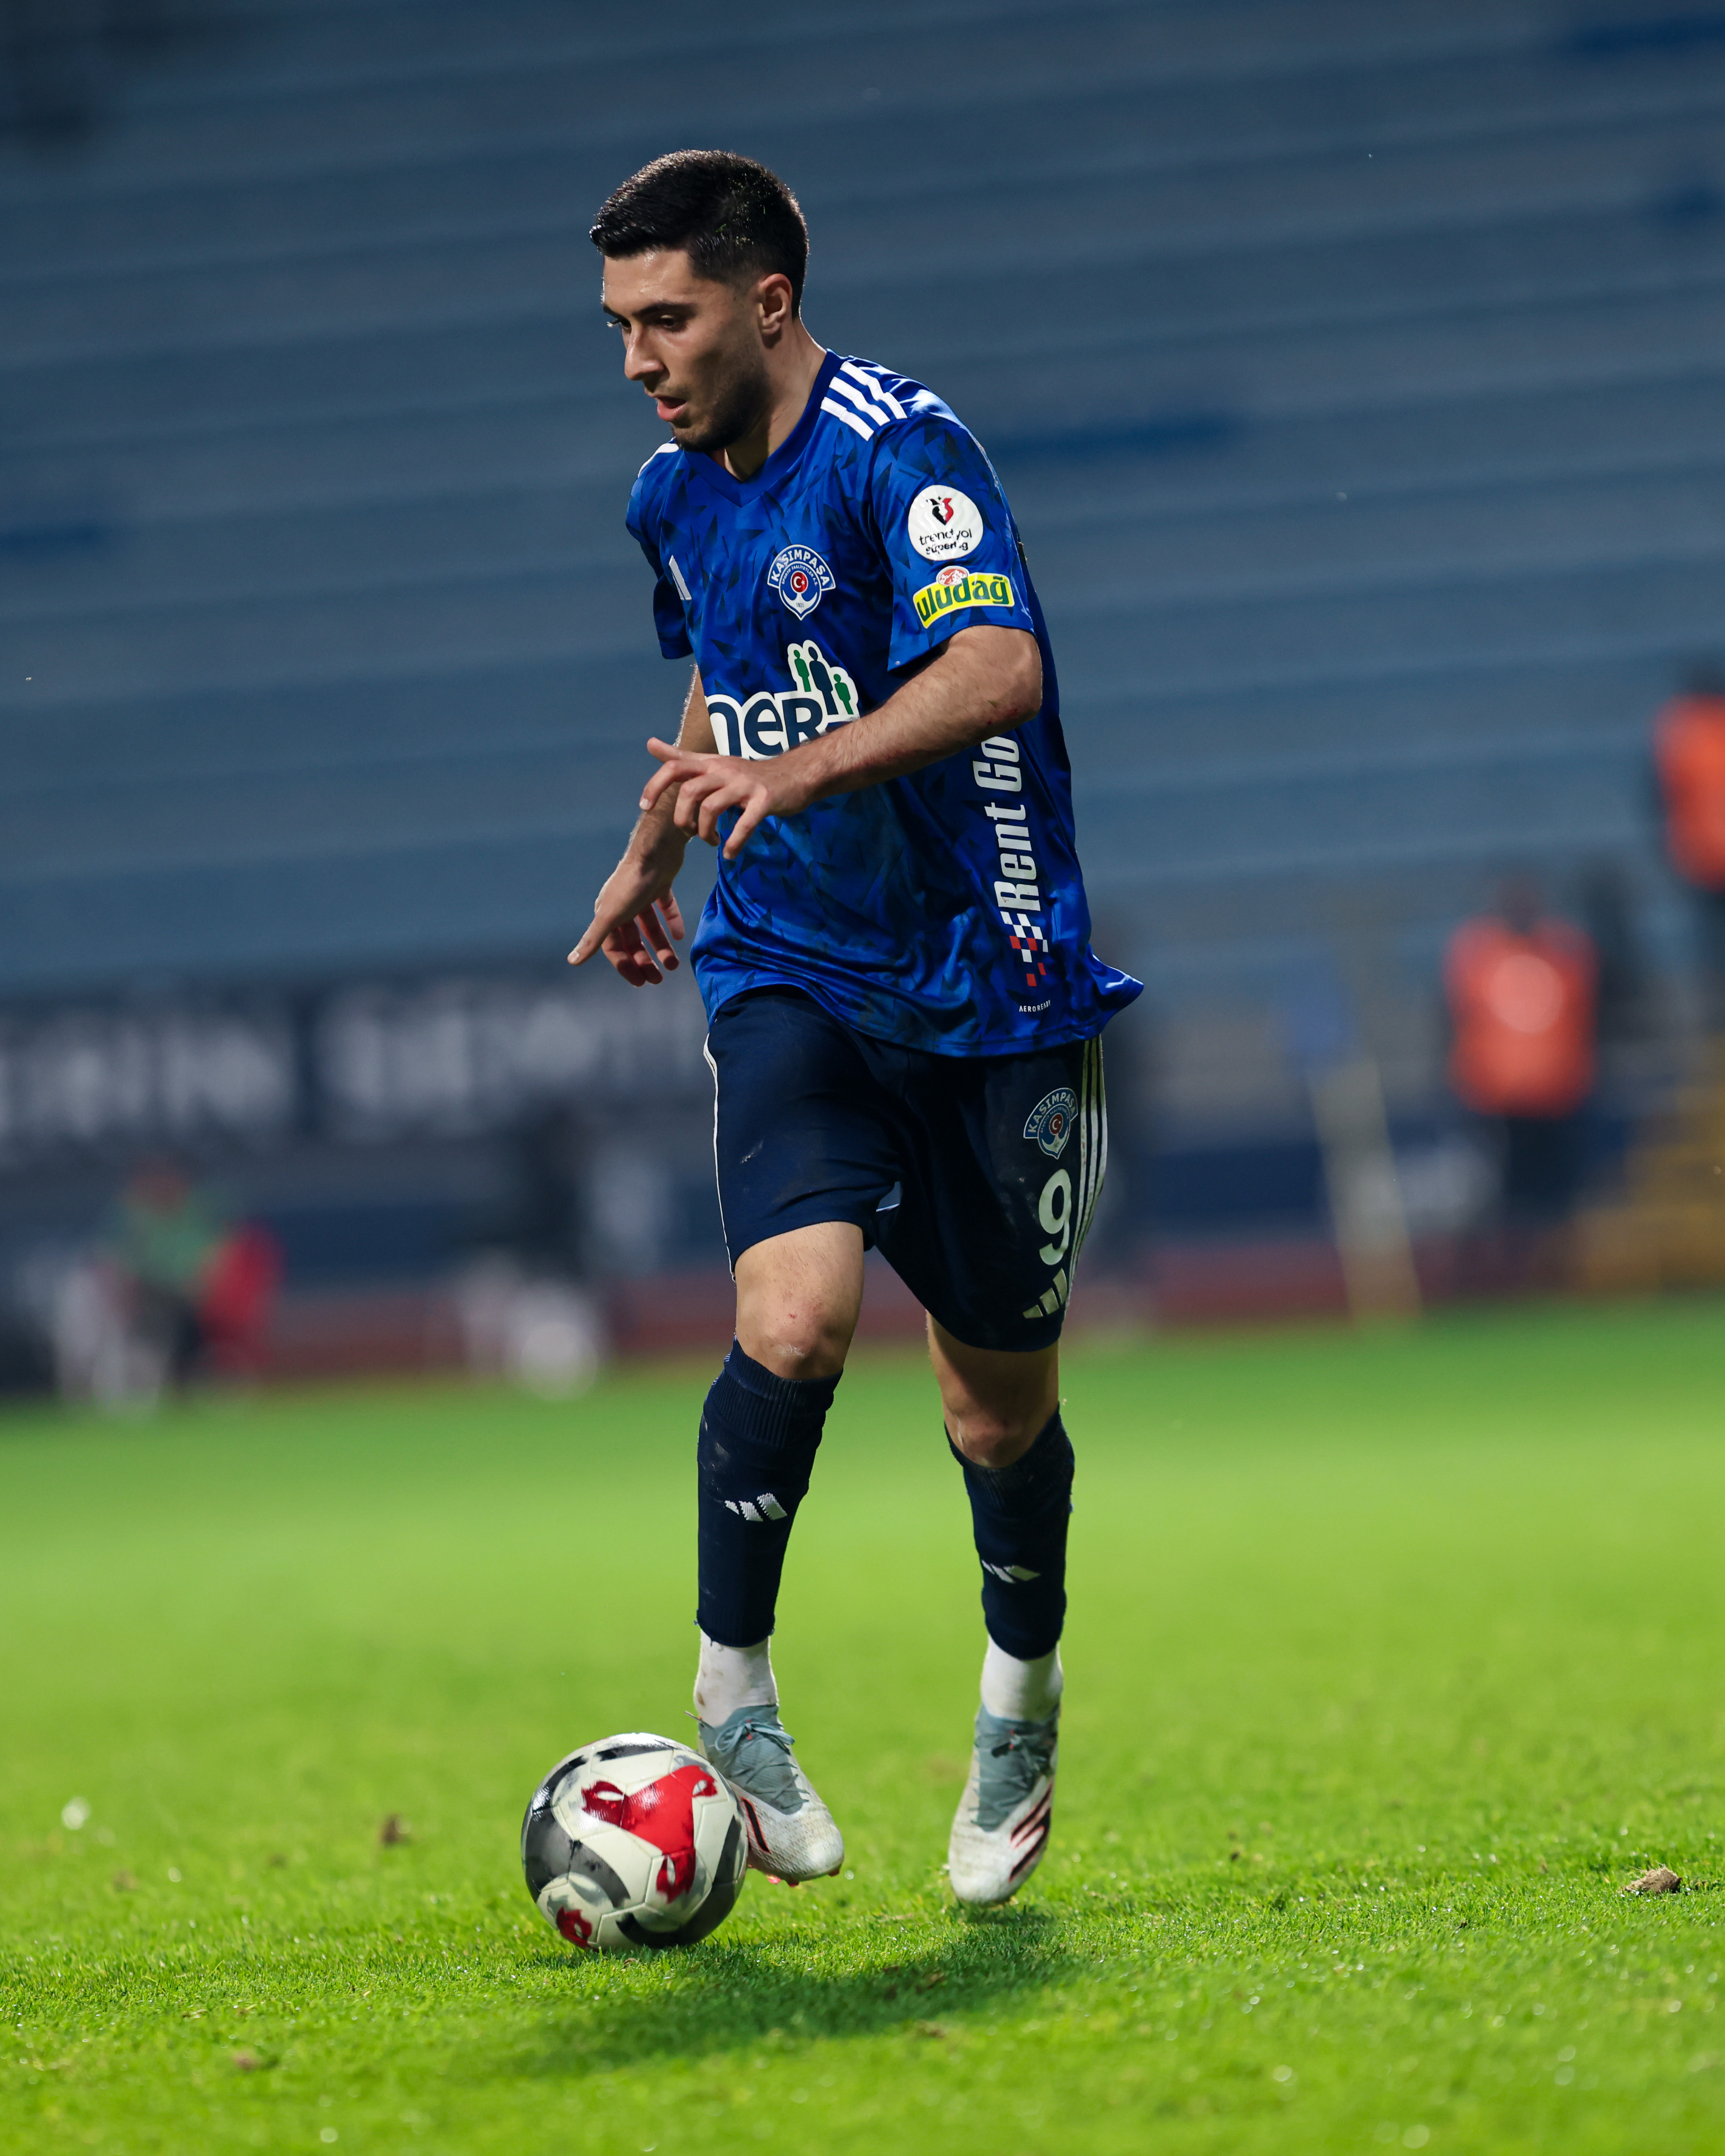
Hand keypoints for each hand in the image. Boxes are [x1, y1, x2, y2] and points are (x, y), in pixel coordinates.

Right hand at [568, 846, 686, 985]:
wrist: (656, 851)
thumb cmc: (631, 884)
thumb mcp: (611, 916)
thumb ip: (593, 939)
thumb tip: (572, 961)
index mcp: (608, 914)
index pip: (613, 947)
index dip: (625, 965)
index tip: (640, 982)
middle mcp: (622, 905)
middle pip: (633, 940)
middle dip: (645, 961)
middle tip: (659, 979)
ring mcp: (641, 895)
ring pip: (650, 927)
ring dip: (661, 947)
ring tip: (673, 965)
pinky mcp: (659, 885)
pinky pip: (665, 908)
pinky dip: (672, 922)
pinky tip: (680, 936)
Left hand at [639, 737, 818, 858]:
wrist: (794, 775)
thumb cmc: (750, 775)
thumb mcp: (714, 763)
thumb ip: (682, 757)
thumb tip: (650, 744)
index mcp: (710, 764)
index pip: (674, 767)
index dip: (655, 786)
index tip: (645, 806)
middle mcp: (724, 771)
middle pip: (690, 792)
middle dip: (683, 819)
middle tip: (690, 833)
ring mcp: (744, 785)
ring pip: (712, 807)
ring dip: (705, 832)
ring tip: (712, 841)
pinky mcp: (764, 800)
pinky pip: (744, 824)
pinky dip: (734, 842)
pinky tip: (730, 852)